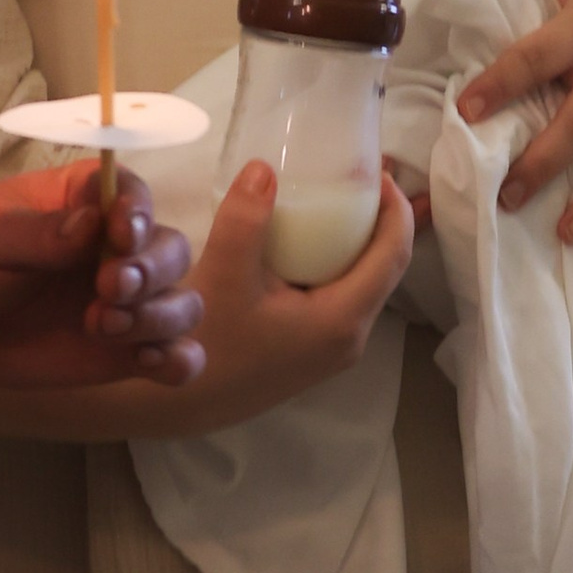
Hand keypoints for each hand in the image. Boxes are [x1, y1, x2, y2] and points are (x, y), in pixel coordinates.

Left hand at [0, 163, 204, 392]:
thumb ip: (37, 233)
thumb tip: (90, 223)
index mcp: (87, 200)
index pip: (134, 195)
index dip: (137, 213)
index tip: (120, 234)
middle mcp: (119, 247)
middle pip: (171, 250)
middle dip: (151, 271)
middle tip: (107, 288)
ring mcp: (128, 301)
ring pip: (182, 303)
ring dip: (160, 315)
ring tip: (102, 325)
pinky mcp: (125, 351)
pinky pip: (176, 355)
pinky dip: (178, 360)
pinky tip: (149, 361)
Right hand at [119, 161, 411, 437]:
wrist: (177, 404)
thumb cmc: (207, 342)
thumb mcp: (223, 274)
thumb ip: (245, 219)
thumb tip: (264, 167)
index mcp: (342, 320)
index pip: (394, 255)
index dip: (395, 209)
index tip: (378, 171)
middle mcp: (349, 338)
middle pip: (384, 267)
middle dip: (378, 218)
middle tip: (357, 176)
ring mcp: (331, 348)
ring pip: (361, 282)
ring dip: (356, 240)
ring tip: (335, 197)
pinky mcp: (311, 350)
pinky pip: (339, 295)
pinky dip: (333, 261)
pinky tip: (306, 241)